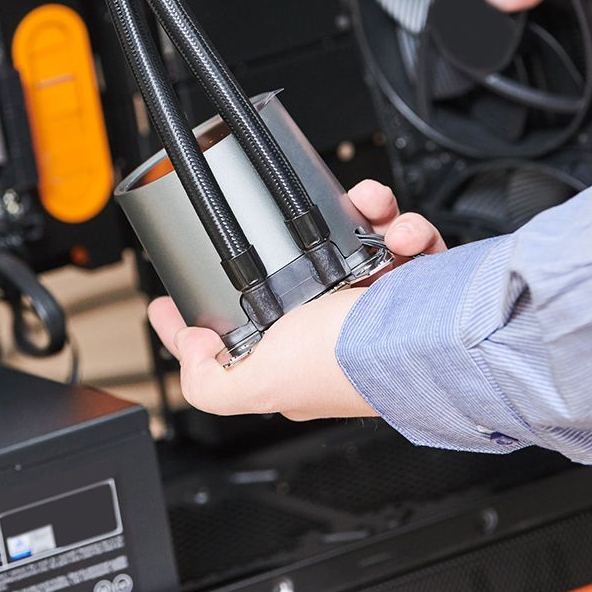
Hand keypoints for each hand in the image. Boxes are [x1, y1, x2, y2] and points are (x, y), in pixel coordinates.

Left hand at [146, 179, 443, 418]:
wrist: (419, 347)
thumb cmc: (345, 366)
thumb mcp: (257, 382)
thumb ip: (209, 382)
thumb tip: (192, 345)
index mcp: (293, 356)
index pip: (237, 337)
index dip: (203, 313)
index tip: (172, 294)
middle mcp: (331, 330)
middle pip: (297, 270)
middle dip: (298, 236)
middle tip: (304, 214)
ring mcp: (373, 304)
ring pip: (355, 242)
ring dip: (364, 215)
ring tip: (368, 208)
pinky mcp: (412, 283)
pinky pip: (404, 240)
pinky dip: (406, 228)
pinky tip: (399, 234)